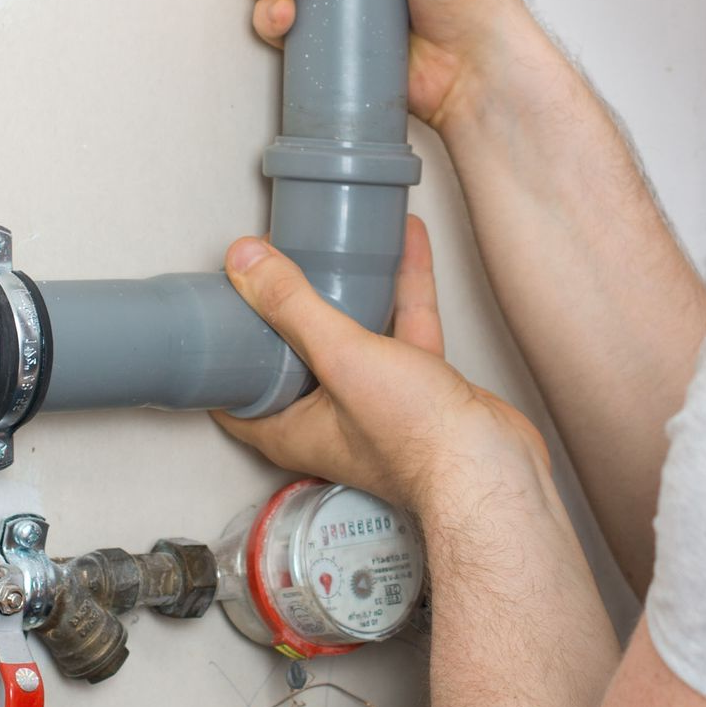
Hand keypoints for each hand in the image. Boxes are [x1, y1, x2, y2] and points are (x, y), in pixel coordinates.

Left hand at [213, 216, 548, 520]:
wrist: (488, 464)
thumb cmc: (416, 440)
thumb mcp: (340, 359)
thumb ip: (293, 306)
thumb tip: (244, 260)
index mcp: (292, 428)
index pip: (234, 396)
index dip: (220, 353)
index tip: (217, 307)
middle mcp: (330, 418)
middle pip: (292, 357)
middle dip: (282, 310)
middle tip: (270, 263)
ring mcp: (376, 400)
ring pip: (352, 335)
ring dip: (345, 290)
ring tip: (334, 242)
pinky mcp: (418, 386)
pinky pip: (404, 325)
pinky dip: (403, 285)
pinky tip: (405, 243)